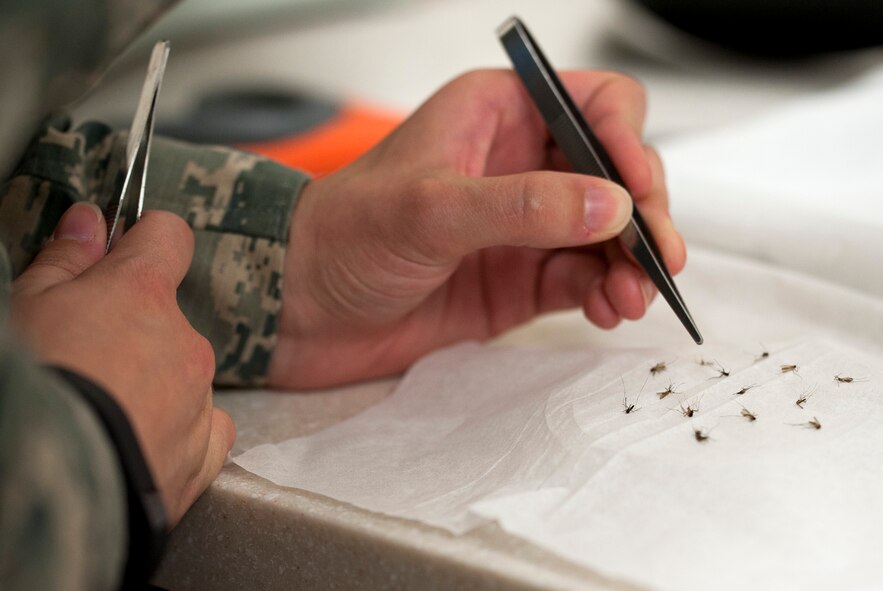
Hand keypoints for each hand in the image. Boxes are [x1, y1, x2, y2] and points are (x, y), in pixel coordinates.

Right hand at [11, 202, 234, 524]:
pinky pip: (206, 429)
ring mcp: (200, 399)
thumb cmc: (35, 382)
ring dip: (154, 383)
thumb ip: (67, 260)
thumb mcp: (27, 306)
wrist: (52, 480)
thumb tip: (90, 221)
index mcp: (143, 294)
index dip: (147, 240)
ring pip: (185, 375)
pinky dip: (180, 431)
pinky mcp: (203, 455)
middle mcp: (186, 341)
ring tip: (102, 411)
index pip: (169, 237)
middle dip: (136, 330)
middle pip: (170, 318)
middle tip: (88, 358)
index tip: (125, 254)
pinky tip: (143, 440)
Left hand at [270, 69, 685, 387]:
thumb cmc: (342, 235)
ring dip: (631, 263)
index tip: (636, 196)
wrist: (302, 308)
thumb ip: (524, 206)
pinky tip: (608, 307)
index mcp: (497, 115)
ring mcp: (524, 226)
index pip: (596, 106)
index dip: (627, 145)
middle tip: (653, 256)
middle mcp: (520, 165)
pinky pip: (583, 279)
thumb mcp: (431, 209)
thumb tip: (612, 205)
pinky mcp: (520, 278)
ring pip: (608, 233)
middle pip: (617, 173)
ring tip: (630, 295)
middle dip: (643, 214)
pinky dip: (605, 292)